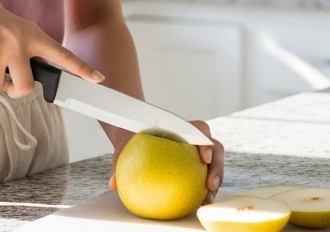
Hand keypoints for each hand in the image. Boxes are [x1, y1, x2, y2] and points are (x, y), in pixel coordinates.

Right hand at [0, 0, 103, 98]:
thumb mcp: (9, 28)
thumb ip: (24, 49)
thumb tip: (26, 80)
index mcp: (30, 32)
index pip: (61, 54)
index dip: (81, 68)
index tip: (98, 79)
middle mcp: (19, 40)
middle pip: (25, 86)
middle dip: (12, 90)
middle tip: (2, 79)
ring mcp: (0, 48)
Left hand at [107, 121, 224, 203]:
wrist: (132, 133)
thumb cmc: (130, 137)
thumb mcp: (122, 147)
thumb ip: (118, 162)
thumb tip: (113, 183)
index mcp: (179, 126)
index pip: (199, 129)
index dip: (205, 141)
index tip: (203, 157)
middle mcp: (192, 137)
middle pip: (215, 147)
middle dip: (217, 167)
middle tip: (210, 185)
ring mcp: (195, 150)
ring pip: (214, 163)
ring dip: (215, 180)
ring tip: (207, 199)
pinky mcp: (194, 163)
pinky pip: (203, 174)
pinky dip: (204, 188)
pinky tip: (198, 203)